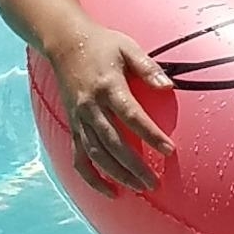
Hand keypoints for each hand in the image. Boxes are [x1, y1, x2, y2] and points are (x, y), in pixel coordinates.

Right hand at [49, 22, 174, 197]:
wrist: (64, 42)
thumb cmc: (103, 43)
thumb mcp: (128, 47)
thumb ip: (148, 67)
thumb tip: (169, 86)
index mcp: (108, 86)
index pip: (131, 115)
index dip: (150, 135)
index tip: (169, 150)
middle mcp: (91, 106)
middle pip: (113, 143)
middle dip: (134, 166)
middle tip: (154, 183)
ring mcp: (79, 118)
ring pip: (96, 154)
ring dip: (116, 175)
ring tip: (139, 189)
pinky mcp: (73, 124)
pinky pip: (79, 157)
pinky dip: (91, 177)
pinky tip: (109, 192)